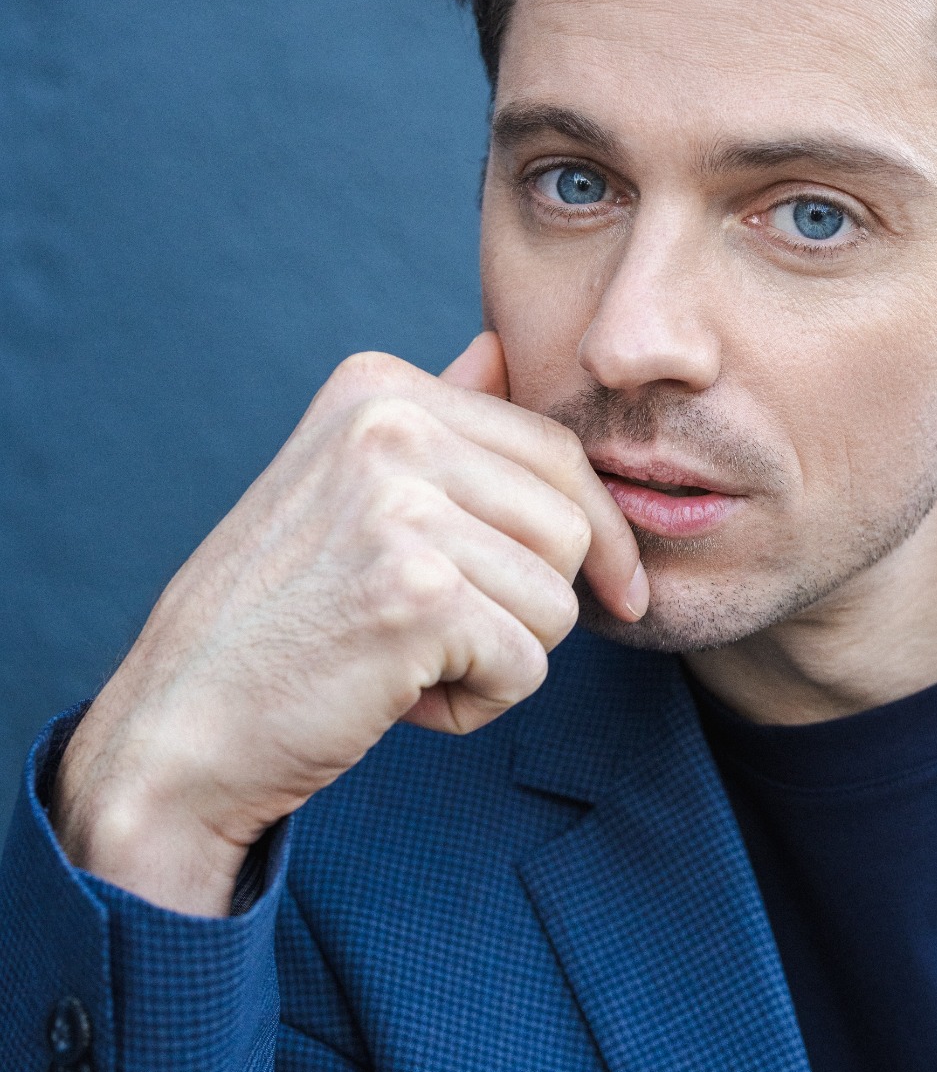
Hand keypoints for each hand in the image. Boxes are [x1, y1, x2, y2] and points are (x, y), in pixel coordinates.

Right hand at [52, 336, 645, 915]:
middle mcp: (390, 425)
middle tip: (440, 634)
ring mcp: (400, 505)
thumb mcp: (348, 489)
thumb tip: (499, 349)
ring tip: (409, 659)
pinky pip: (526, 665)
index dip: (599, 534)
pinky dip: (477, 704)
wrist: (182, 722)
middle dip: (531, 602)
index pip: (555, 450)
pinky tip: (398, 698)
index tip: (619, 589)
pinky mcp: (417, 593)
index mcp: (380, 388)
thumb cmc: (278, 617)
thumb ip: (433, 423)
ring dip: (501, 657)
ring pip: (557, 602)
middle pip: (571, 525)